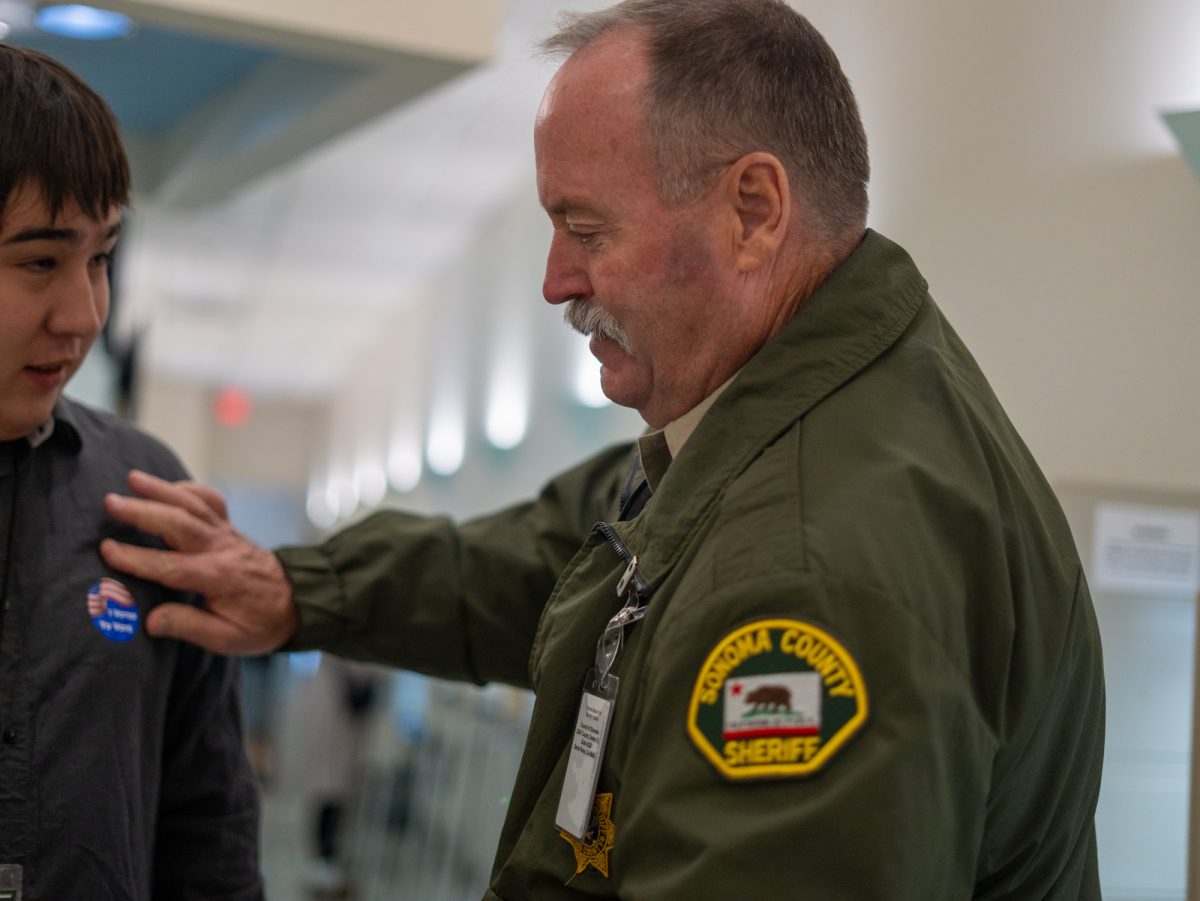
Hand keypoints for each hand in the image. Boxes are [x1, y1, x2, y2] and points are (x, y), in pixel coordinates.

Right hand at [101, 470, 298, 655]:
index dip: (137, 558)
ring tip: (132, 479)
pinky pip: (211, 501)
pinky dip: (190, 489)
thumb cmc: (258, 624)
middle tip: (111, 503)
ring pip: (194, 505)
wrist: (297, 603)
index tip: (107, 550)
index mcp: (218, 578)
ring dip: (162, 490)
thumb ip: (188, 626)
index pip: (171, 566)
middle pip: (180, 523)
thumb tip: (150, 620)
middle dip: (144, 511)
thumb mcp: (227, 638)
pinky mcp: (229, 528)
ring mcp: (227, 534)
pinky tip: (167, 486)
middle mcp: (222, 549)